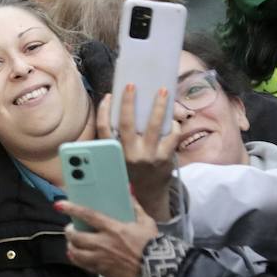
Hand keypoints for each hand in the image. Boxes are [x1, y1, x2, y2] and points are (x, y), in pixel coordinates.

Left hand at [61, 195, 158, 276]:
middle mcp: (103, 243)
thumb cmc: (153, 245)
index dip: (72, 208)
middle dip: (68, 231)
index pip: (87, 215)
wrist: (156, 271)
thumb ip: (134, 206)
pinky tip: (76, 255)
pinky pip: (82, 265)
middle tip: (70, 228)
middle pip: (75, 236)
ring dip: (71, 246)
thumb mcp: (146, 222)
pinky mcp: (102, 270)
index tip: (59, 205)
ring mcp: (101, 258)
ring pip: (75, 252)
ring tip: (72, 242)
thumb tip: (128, 191)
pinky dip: (76, 259)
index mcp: (113, 228)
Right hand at [101, 87, 181, 221]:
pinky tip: (172, 119)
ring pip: (154, 126)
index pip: (104, 130)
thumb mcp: (122, 156)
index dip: (103, 112)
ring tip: (162, 91)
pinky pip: (171, 135)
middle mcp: (130, 154)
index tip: (108, 96)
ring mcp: (148, 156)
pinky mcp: (165, 157)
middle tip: (132, 85)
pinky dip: (173, 125)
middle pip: (126, 124)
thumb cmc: (134, 168)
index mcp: (115, 153)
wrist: (150, 192)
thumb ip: (121, 138)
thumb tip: (128, 106)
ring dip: (159, 106)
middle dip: (128, 103)